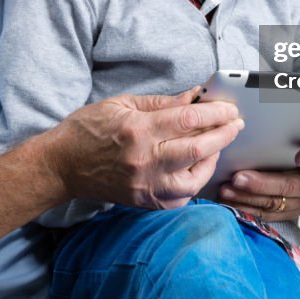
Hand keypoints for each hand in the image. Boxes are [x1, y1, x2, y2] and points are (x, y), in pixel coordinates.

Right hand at [45, 87, 243, 209]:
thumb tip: (194, 97)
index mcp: (138, 130)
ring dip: (213, 160)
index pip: (188, 120)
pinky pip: (180, 198)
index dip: (215, 112)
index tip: (229, 107)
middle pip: (198, 149)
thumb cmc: (89, 130)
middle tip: (237, 124)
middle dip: (224, 134)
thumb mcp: (122, 104)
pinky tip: (197, 168)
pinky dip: (194, 182)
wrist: (62, 165)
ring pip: (194, 179)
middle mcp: (144, 160)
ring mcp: (145, 185)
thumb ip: (162, 103)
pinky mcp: (144, 202)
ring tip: (218, 145)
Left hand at [217, 143, 299, 220]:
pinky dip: (247, 210)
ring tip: (224, 193)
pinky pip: (266, 216)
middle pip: (274, 199)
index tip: (239, 175)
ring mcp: (297, 209)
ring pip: (267, 210)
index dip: (264, 182)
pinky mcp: (288, 215)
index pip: (289, 184)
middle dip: (249, 191)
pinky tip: (230, 204)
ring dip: (244, 202)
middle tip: (229, 182)